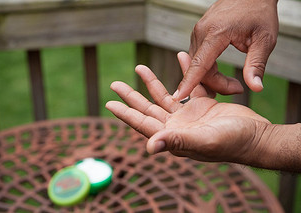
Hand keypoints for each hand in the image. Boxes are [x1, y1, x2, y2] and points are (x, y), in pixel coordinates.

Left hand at [106, 52, 271, 165]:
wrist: (256, 136)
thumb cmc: (232, 143)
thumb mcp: (203, 141)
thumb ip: (176, 141)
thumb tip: (149, 146)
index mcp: (173, 135)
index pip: (143, 123)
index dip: (126, 113)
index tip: (110, 103)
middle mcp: (177, 125)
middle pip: (148, 108)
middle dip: (131, 96)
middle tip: (115, 84)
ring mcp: (189, 114)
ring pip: (165, 95)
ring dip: (152, 82)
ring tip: (139, 67)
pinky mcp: (203, 104)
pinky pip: (189, 85)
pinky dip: (184, 71)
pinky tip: (179, 57)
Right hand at [174, 0, 278, 99]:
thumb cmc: (259, 12)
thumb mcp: (265, 39)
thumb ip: (257, 64)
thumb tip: (256, 87)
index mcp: (216, 32)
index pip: (199, 64)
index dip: (189, 82)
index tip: (178, 97)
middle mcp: (201, 32)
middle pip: (199, 69)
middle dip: (216, 84)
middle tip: (238, 88)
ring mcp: (198, 33)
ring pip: (197, 66)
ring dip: (211, 79)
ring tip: (233, 84)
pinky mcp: (199, 35)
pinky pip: (198, 59)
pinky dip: (207, 70)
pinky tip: (219, 73)